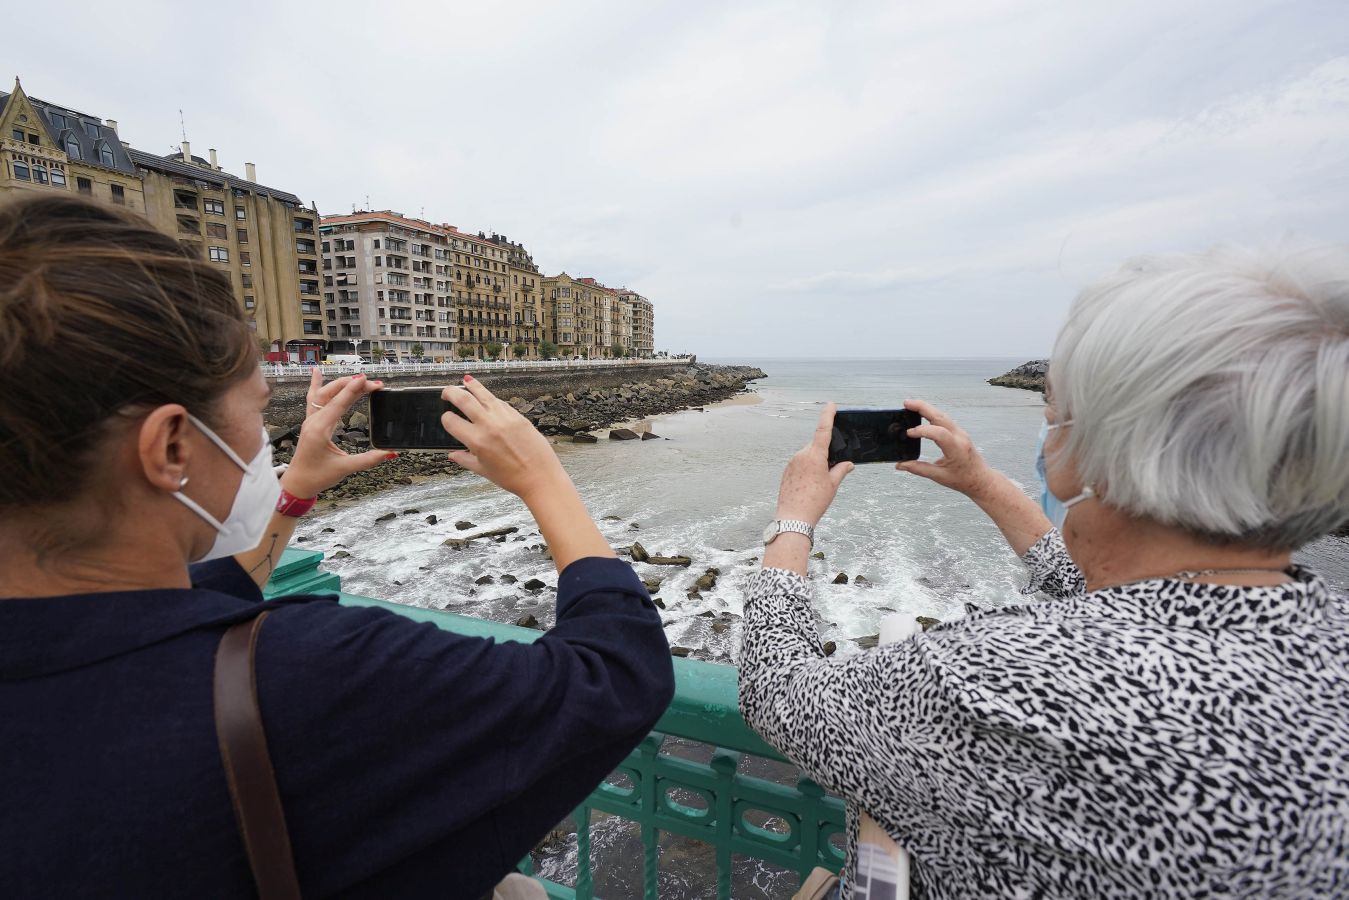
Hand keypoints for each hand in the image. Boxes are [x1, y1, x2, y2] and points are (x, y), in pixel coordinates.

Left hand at [280, 370, 394, 498]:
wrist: (297, 483)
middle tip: (373, 383)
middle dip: (353, 385)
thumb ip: (368, 460)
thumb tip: (390, 453)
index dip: (354, 390)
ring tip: (357, 377)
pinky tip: (316, 372)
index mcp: (320, 429)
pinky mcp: (310, 422)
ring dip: (340, 384)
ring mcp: (310, 420)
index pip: (339, 403)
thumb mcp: (345, 468)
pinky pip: (312, 398)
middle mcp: (313, 421)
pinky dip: (316, 384)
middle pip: (333, 393)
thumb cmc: (317, 476)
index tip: (367, 380)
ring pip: (323, 393)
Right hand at [441, 376, 569, 502]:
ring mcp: (504, 418)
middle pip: (463, 400)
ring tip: (465, 381)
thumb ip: (465, 460)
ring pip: (483, 394)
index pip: (451, 421)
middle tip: (446, 393)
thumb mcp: (483, 470)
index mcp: (477, 441)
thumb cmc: (513, 478)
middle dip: (451, 393)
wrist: (540, 477)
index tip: (447, 419)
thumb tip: (452, 455)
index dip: (445, 419)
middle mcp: (489, 426)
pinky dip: (490, 398)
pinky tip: (487, 397)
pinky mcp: (518, 416)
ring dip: (471, 386)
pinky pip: (500, 402)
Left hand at [775, 403, 854, 525]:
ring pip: (808, 455)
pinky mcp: (787, 471)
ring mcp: (792, 462)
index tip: (831, 405)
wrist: (793, 517)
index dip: (828, 416)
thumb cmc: (814, 501)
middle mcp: (801, 455)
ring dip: (816, 461)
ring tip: (819, 482)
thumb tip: (849, 464)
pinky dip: (807, 468)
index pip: (823, 430)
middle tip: (832, 469)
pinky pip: (800, 463)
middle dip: (825, 452)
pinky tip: (810, 484)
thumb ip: (841, 470)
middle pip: (816, 445)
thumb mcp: (833, 485)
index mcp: (814, 455)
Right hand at [896, 399, 998, 499]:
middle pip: (940, 416)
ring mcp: (960, 433)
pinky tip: (921, 413)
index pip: (939, 433)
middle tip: (906, 403)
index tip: (908, 433)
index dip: (922, 431)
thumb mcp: (940, 477)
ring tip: (910, 405)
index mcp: (956, 449)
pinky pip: (944, 419)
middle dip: (922, 407)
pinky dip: (931, 414)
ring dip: (926, 408)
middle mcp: (960, 437)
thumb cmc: (963, 479)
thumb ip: (919, 469)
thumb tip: (900, 465)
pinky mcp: (958, 432)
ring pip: (942, 415)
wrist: (981, 479)